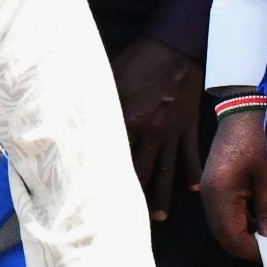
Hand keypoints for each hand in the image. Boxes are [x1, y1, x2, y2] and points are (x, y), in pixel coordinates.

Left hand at [109, 37, 202, 222]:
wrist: (176, 47)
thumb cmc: (138, 60)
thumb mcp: (109, 78)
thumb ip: (95, 101)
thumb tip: (72, 113)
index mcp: (127, 120)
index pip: (114, 155)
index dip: (104, 178)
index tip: (96, 199)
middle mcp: (150, 132)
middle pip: (140, 171)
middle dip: (133, 197)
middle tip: (126, 220)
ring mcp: (171, 131)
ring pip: (166, 170)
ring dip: (162, 194)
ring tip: (159, 217)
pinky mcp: (188, 125)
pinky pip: (191, 154)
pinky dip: (193, 171)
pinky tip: (193, 189)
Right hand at [199, 106, 266, 261]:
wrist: (248, 103)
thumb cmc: (264, 138)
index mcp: (219, 193)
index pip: (232, 238)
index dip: (254, 252)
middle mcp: (207, 194)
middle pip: (224, 234)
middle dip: (248, 245)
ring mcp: (208, 187)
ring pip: (224, 224)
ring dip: (245, 233)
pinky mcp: (215, 181)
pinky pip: (226, 211)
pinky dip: (242, 220)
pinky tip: (262, 218)